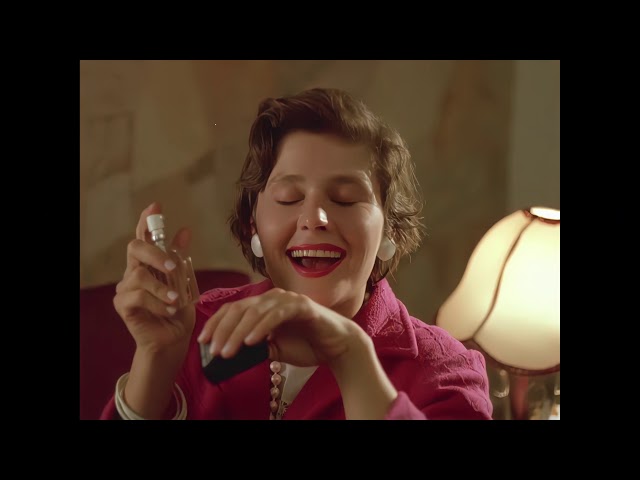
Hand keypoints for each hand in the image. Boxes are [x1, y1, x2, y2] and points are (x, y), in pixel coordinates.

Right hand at [113, 202, 195, 352]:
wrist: (172, 340)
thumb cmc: (177, 310)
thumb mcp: (184, 282)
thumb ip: (181, 258)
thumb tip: (184, 230)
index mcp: (149, 264)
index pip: (144, 237)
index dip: (147, 220)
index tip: (155, 205)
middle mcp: (134, 272)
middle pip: (135, 248)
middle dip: (155, 252)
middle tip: (175, 265)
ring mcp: (126, 288)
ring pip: (139, 276)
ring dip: (162, 287)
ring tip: (176, 299)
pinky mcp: (123, 305)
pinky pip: (137, 297)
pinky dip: (157, 303)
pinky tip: (169, 310)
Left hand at [197, 288, 360, 366]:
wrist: (336, 347)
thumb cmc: (307, 344)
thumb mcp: (274, 349)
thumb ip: (255, 348)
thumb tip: (231, 354)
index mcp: (264, 304)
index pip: (233, 310)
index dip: (216, 324)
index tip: (203, 341)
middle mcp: (272, 297)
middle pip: (239, 309)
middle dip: (222, 330)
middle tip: (212, 350)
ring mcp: (287, 299)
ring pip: (255, 312)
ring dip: (238, 333)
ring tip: (227, 352)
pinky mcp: (300, 306)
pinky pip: (276, 315)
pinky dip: (262, 328)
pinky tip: (251, 342)